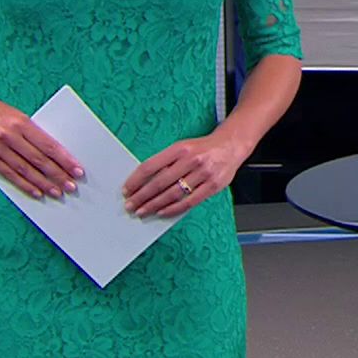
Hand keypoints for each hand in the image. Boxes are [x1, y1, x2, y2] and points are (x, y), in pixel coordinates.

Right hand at [0, 97, 82, 200]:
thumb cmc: (1, 113)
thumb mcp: (21, 117)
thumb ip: (36, 134)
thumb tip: (58, 155)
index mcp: (21, 122)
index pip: (48, 145)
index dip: (64, 159)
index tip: (77, 169)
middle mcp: (8, 135)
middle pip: (38, 160)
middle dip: (57, 175)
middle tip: (71, 185)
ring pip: (24, 170)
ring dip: (43, 184)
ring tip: (57, 192)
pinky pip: (9, 175)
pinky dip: (24, 185)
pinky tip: (37, 192)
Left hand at [123, 129, 251, 217]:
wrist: (231, 146)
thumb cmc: (203, 148)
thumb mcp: (183, 147)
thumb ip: (166, 161)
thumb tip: (144, 180)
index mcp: (180, 148)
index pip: (151, 166)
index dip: (136, 179)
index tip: (127, 189)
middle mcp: (191, 160)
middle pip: (160, 182)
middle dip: (142, 196)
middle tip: (130, 205)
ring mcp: (203, 174)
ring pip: (173, 194)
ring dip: (154, 205)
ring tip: (142, 211)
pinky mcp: (212, 186)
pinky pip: (189, 202)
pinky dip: (173, 209)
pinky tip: (162, 212)